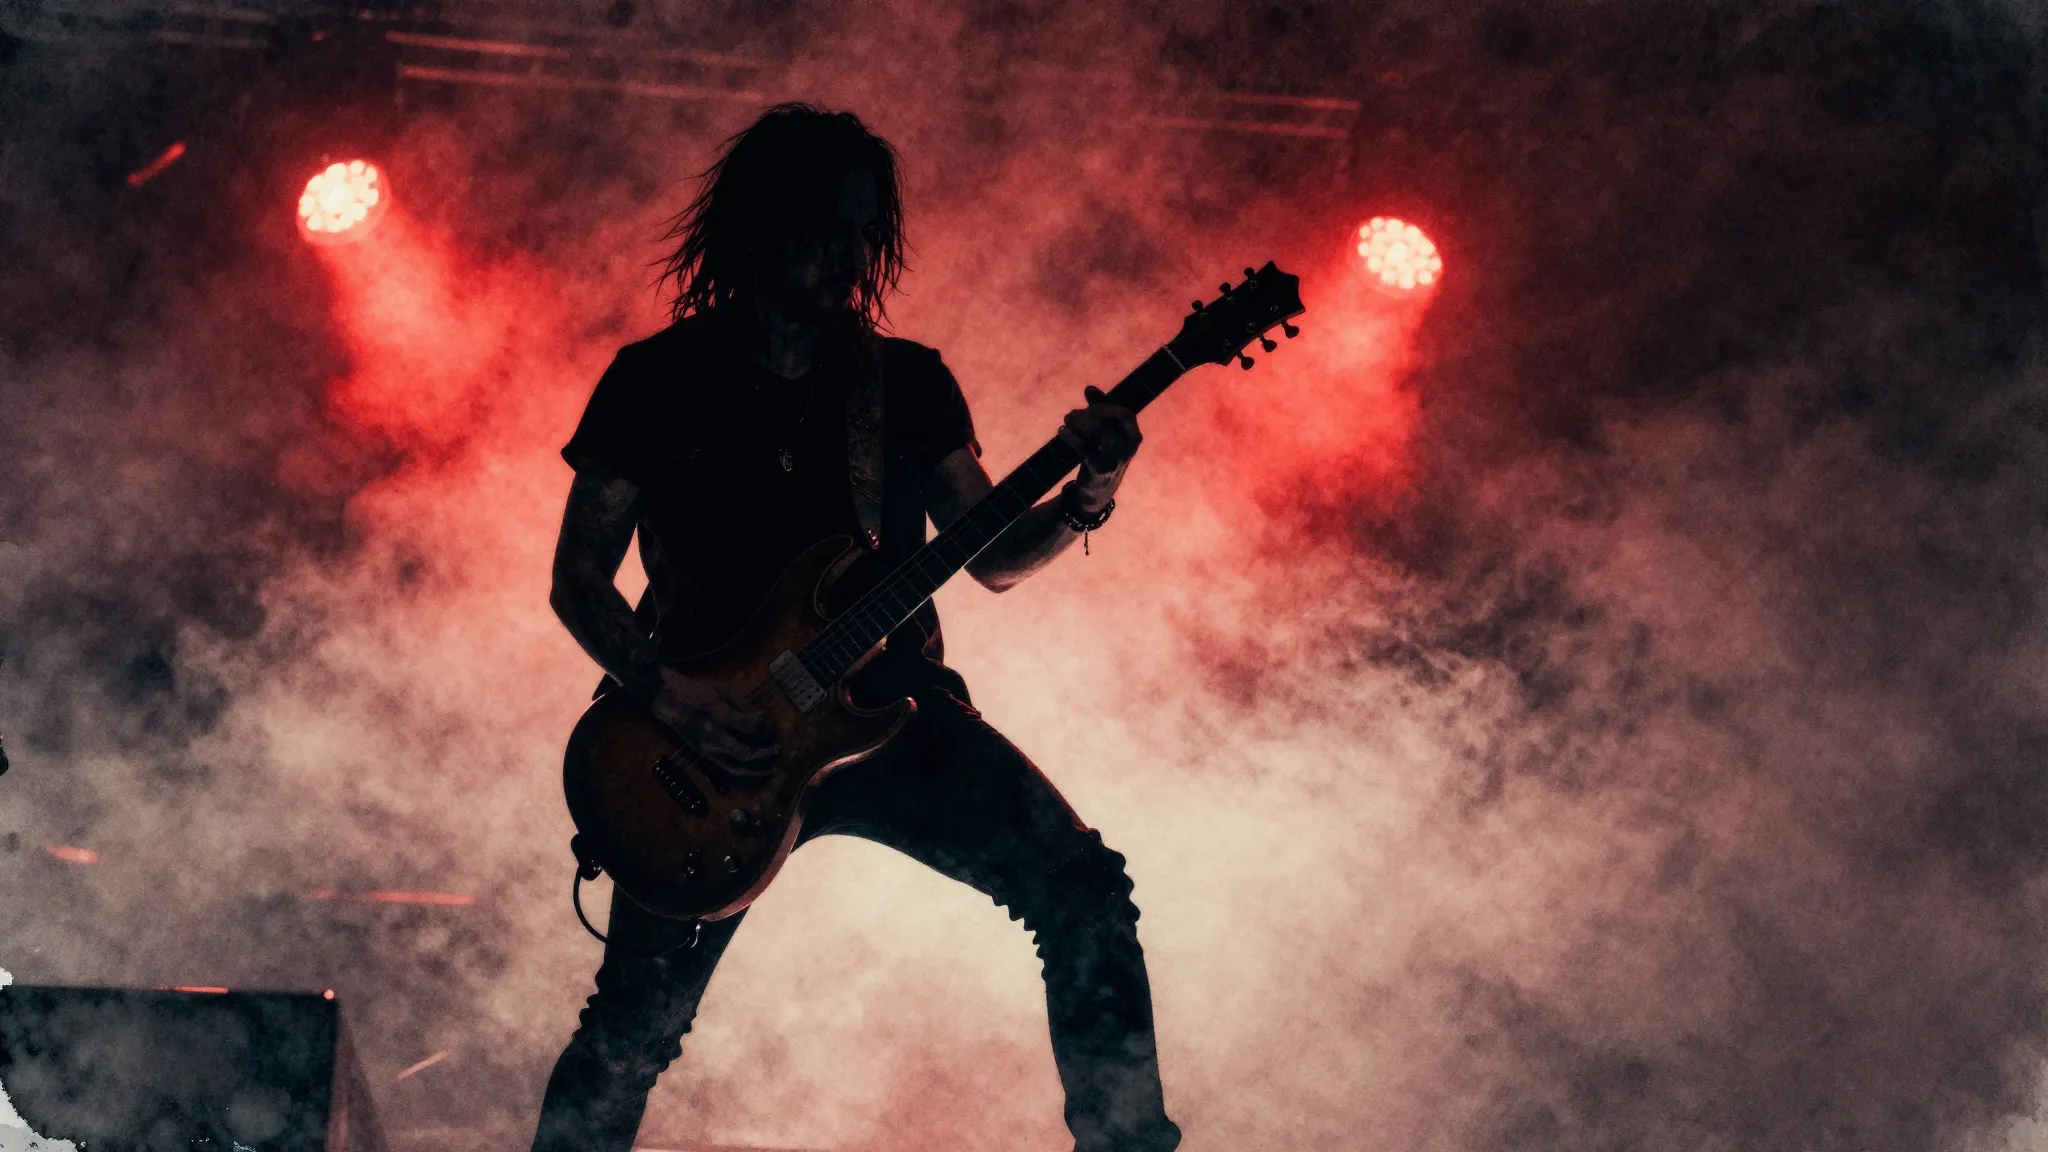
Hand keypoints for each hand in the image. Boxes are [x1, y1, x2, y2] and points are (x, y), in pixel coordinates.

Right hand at [649, 666, 778, 775]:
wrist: (670, 701)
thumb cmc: (698, 691)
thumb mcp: (724, 689)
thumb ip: (745, 705)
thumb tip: (764, 721)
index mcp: (719, 715)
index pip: (750, 727)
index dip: (765, 727)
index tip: (769, 724)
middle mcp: (713, 736)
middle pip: (745, 753)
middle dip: (765, 754)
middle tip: (778, 750)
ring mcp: (708, 749)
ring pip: (737, 767)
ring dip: (757, 769)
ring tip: (772, 767)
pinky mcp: (704, 755)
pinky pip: (726, 769)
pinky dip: (743, 772)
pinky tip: (755, 771)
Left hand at [1057, 386, 1141, 508]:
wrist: (1098, 491)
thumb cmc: (1103, 454)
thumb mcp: (1106, 432)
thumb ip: (1100, 409)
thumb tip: (1089, 389)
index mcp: (1133, 437)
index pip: (1126, 415)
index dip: (1106, 406)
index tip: (1090, 405)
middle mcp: (1127, 449)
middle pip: (1109, 424)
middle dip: (1088, 414)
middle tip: (1071, 415)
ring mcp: (1113, 460)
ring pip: (1098, 435)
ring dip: (1079, 423)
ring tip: (1067, 420)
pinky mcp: (1097, 470)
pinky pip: (1084, 449)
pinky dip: (1071, 437)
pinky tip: (1062, 431)